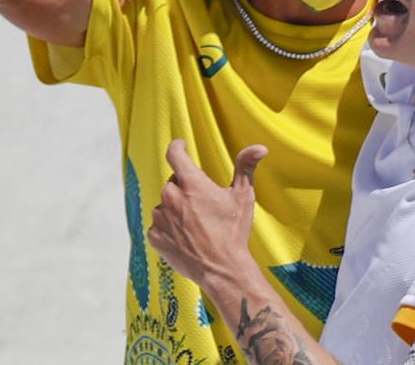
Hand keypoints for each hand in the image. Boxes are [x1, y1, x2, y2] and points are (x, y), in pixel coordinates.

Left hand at [147, 140, 267, 288]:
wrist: (222, 269)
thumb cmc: (234, 232)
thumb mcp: (243, 196)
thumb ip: (246, 167)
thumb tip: (260, 147)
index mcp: (192, 184)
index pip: (175, 154)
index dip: (177, 146)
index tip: (181, 145)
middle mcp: (172, 198)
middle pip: (173, 182)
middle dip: (184, 187)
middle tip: (201, 203)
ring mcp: (161, 218)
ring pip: (164, 204)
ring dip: (174, 208)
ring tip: (195, 223)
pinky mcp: (155, 237)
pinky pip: (158, 224)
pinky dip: (168, 227)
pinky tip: (185, 236)